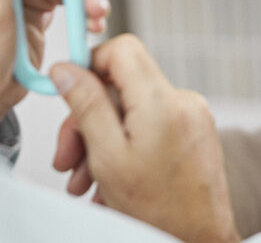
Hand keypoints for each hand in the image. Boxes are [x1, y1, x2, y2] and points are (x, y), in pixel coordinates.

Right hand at [49, 35, 239, 242]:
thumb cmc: (158, 211)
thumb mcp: (108, 157)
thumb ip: (86, 106)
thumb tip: (65, 69)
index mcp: (162, 101)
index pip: (122, 48)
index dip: (90, 64)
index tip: (68, 89)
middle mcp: (183, 102)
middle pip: (121, 86)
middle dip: (87, 119)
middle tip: (67, 157)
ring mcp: (192, 118)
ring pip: (132, 111)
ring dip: (101, 141)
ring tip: (83, 181)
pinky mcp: (194, 134)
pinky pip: (150, 127)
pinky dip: (125, 148)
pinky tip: (108, 183)